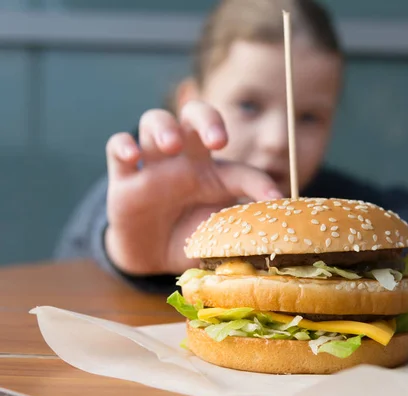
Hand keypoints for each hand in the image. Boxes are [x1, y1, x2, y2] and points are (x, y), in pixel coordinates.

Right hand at [104, 101, 281, 274]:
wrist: (153, 258)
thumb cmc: (192, 234)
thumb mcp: (220, 229)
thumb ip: (244, 221)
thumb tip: (280, 217)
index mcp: (213, 171)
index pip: (240, 167)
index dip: (259, 182)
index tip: (272, 199)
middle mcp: (184, 159)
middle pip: (193, 114)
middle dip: (206, 119)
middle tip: (217, 141)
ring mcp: (152, 165)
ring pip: (154, 120)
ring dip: (164, 127)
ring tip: (171, 145)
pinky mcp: (123, 180)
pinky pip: (116, 146)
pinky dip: (122, 144)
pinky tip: (132, 155)